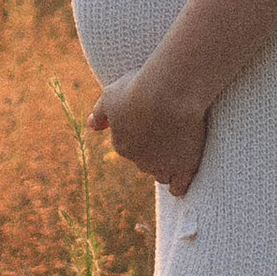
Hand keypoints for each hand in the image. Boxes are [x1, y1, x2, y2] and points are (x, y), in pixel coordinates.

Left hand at [89, 62, 208, 193]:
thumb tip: (91, 126)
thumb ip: (100, 113)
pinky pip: (180, 185)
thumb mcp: (111, 96)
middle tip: (166, 134)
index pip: (128, 147)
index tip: (150, 126)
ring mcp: (162, 166)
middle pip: (145, 163)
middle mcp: (139, 160)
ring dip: (166, 168)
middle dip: (153, 153)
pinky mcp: (184, 167)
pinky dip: (180, 184)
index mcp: (121, 144)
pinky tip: (183, 179)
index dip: (139, 138)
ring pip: (162, 175)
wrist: (168, 94)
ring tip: (177, 156)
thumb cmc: (138, 89)